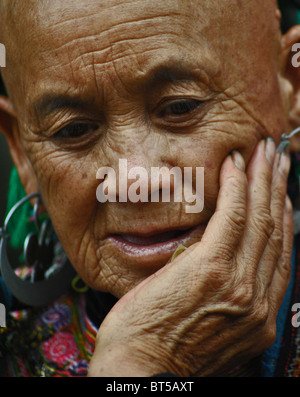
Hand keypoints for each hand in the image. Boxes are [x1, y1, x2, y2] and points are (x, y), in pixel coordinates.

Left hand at [88, 139, 293, 376]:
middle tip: (278, 159)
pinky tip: (236, 166)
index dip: (281, 216)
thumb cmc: (164, 349)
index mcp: (258, 315)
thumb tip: (223, 260)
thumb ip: (225, 295)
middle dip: (278, 188)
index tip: (279, 191)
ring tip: (265, 152)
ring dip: (263, 180)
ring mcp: (238, 284)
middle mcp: (257, 299)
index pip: (278, 253)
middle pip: (275, 230)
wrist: (142, 373)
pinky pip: (232, 217)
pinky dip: (237, 188)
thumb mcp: (208, 327)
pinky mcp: (211, 268)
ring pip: (259, 219)